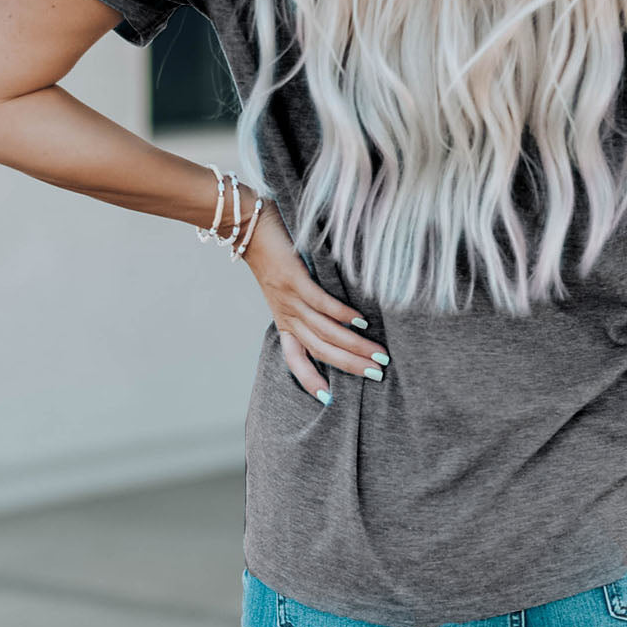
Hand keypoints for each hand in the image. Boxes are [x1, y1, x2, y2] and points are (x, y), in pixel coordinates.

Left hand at [239, 202, 389, 402]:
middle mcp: (287, 315)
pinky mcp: (295, 279)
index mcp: (285, 321)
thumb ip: (309, 302)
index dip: (310, 381)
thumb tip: (344, 314)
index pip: (296, 360)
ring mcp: (290, 299)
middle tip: (378, 374)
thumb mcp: (287, 287)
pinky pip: (320, 303)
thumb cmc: (274, 253)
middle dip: (350, 366)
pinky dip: (341, 315)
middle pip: (320, 351)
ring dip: (354, 346)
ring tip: (378, 354)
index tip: (329, 400)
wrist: (247, 225)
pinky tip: (361, 321)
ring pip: (324, 332)